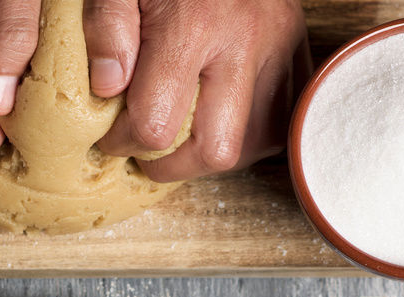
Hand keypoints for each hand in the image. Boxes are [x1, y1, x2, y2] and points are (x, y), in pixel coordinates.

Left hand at [83, 0, 311, 181]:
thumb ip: (104, 28)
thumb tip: (108, 87)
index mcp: (194, 25)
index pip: (156, 126)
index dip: (124, 143)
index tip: (110, 135)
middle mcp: (246, 40)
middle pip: (217, 150)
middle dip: (174, 165)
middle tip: (147, 152)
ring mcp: (280, 45)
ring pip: (255, 143)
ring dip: (211, 151)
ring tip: (180, 133)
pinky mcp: (299, 47)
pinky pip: (281, 120)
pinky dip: (246, 130)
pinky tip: (214, 114)